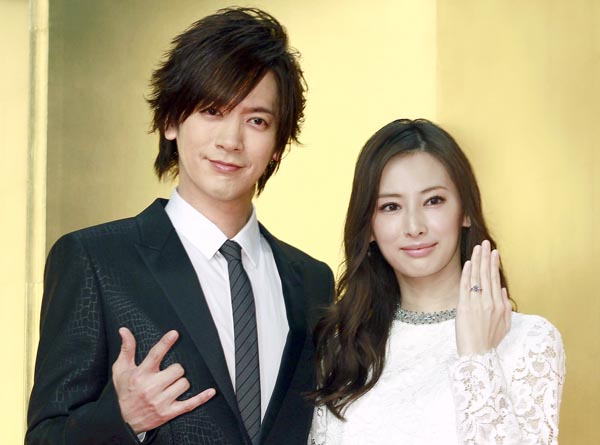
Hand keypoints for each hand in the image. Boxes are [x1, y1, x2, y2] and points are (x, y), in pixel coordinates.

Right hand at [112, 328, 215, 433]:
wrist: (122, 421)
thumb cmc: (124, 392)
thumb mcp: (121, 370)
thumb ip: (126, 349)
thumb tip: (124, 330)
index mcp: (140, 375)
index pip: (155, 355)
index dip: (165, 343)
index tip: (175, 333)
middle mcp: (151, 388)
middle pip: (177, 369)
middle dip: (175, 370)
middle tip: (167, 374)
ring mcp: (161, 401)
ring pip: (184, 383)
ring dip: (180, 383)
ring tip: (170, 386)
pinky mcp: (168, 413)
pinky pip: (190, 404)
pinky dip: (202, 398)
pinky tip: (210, 391)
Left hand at [455, 240, 511, 355]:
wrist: (477, 355)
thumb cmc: (490, 342)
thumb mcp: (504, 325)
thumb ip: (505, 306)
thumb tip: (502, 289)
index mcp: (500, 305)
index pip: (495, 279)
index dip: (493, 264)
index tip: (493, 252)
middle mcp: (490, 302)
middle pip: (487, 274)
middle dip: (486, 257)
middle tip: (485, 243)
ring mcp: (477, 304)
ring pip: (477, 277)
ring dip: (477, 260)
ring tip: (478, 247)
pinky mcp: (464, 307)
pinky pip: (466, 286)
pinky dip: (467, 273)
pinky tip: (469, 262)